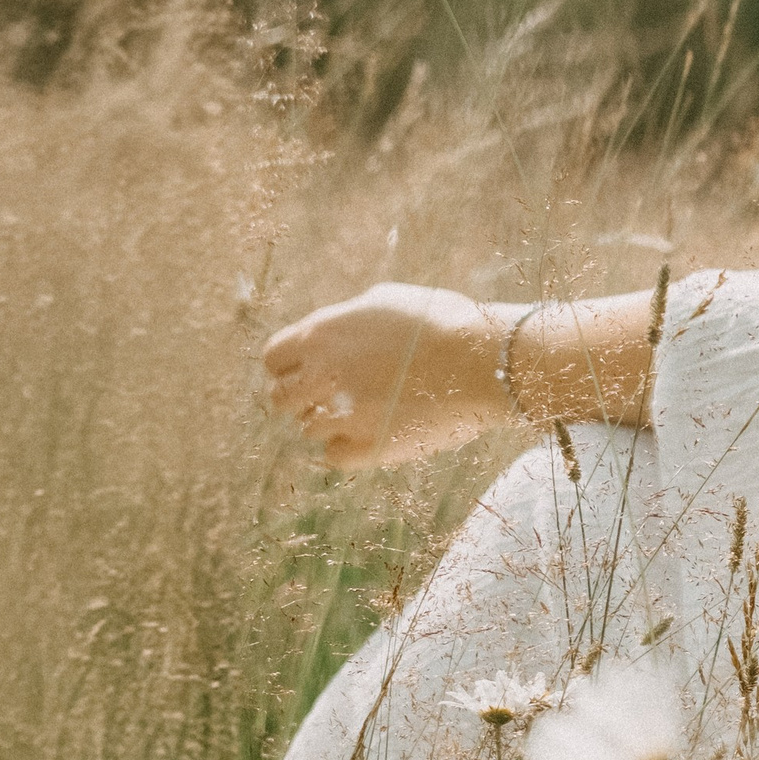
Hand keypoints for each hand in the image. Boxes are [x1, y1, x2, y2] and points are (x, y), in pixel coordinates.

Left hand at [260, 282, 503, 468]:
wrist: (484, 360)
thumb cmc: (443, 321)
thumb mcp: (386, 302)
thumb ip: (346, 321)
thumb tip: (332, 334)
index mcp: (322, 334)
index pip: (273, 358)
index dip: (288, 367)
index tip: (307, 373)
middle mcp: (323, 374)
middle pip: (281, 399)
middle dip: (302, 399)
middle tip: (329, 399)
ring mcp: (344, 414)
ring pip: (308, 430)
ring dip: (329, 423)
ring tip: (364, 414)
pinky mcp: (368, 447)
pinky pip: (334, 458)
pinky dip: (347, 450)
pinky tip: (370, 437)